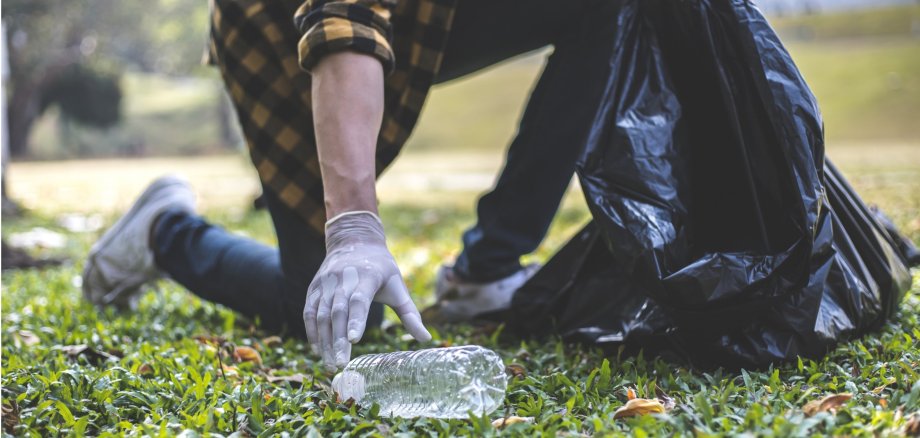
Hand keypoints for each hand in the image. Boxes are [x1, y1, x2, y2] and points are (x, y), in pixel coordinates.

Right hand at [304, 211, 430, 369]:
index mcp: (368, 276)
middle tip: (341, 364)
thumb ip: (410, 314)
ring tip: (331, 364)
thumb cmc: (382, 269)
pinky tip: (318, 350)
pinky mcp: (314, 288)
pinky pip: (309, 312)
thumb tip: (426, 338)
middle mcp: (343, 278)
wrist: (354, 242)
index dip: (356, 320)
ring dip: (324, 341)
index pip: (359, 300)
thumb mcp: (398, 287)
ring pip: (321, 314)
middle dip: (338, 339)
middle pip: (338, 311)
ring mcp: (326, 283)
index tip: (354, 341)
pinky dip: (312, 332)